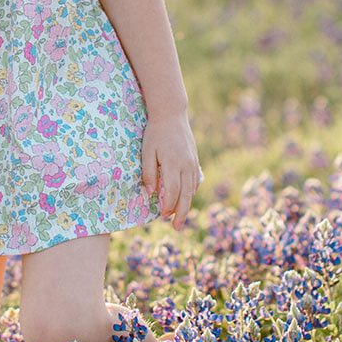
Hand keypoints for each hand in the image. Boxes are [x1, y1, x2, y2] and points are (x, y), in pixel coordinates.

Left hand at [141, 110, 201, 230]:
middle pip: (186, 195)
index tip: (162, 216)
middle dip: (181, 213)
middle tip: (176, 228)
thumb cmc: (155, 132)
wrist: (171, 114)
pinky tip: (186, 198)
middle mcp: (186, 165)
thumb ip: (149, 173)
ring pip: (192, 189)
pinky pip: (194, 181)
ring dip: (186, 204)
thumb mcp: (147, 151)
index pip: (173, 191)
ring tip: (180, 217)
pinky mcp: (194, 159)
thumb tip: (152, 193)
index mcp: (173, 164)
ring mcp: (192, 162)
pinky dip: (191, 192)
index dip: (168, 206)